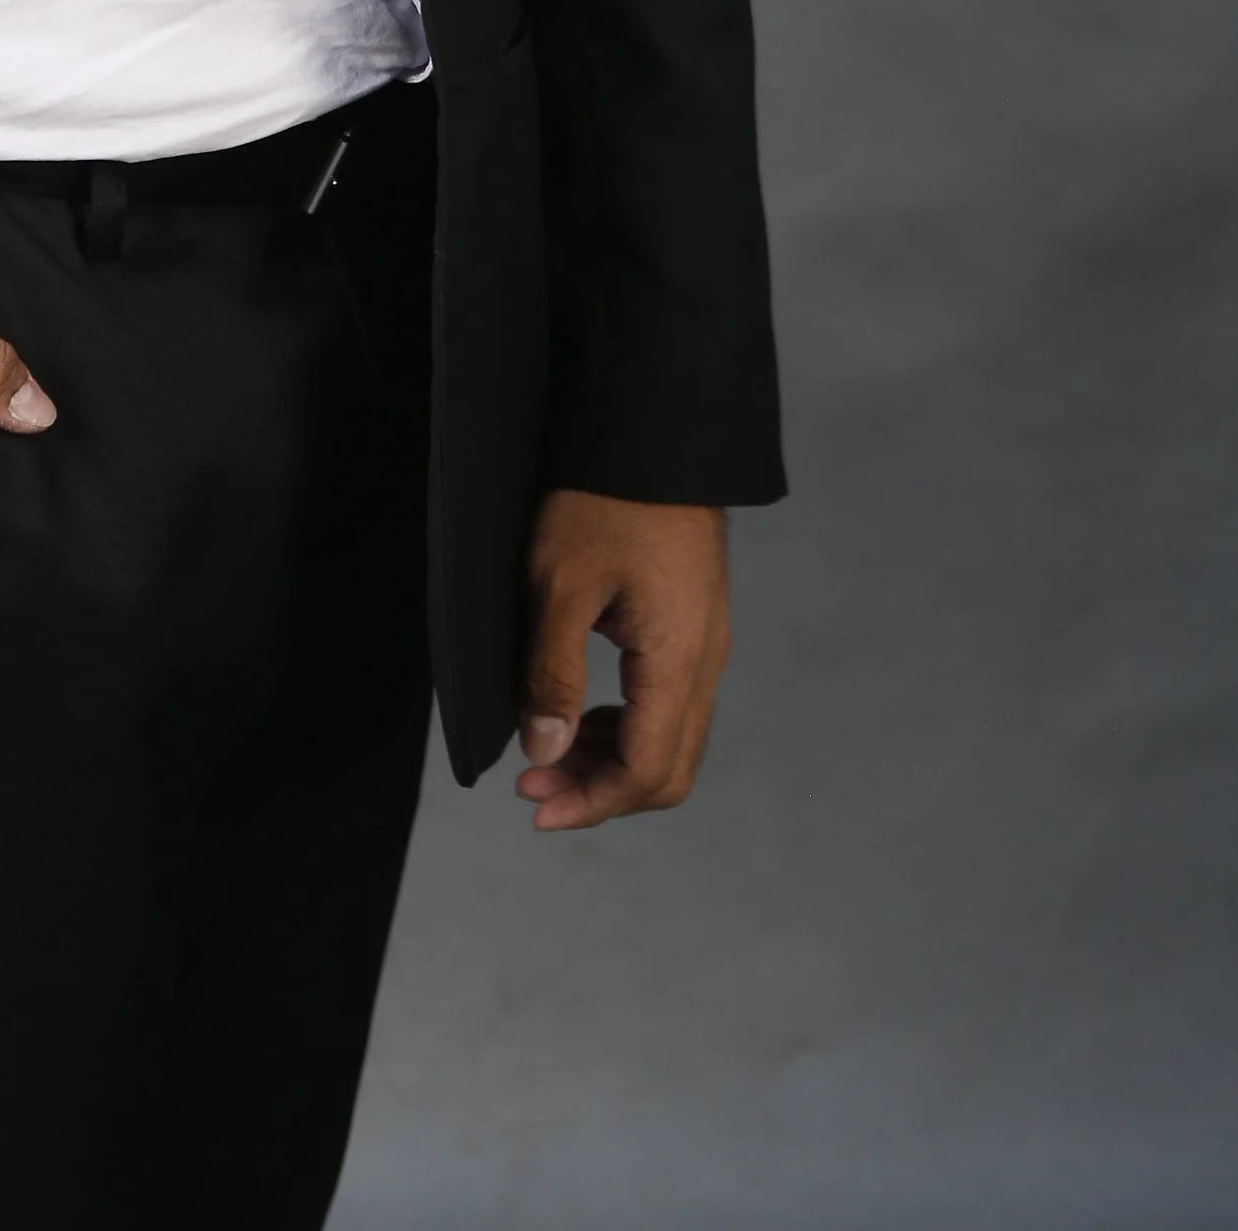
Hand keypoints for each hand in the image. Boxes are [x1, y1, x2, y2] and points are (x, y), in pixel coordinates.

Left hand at [514, 488, 730, 830]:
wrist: (650, 431)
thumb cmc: (601, 498)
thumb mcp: (559, 584)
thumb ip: (553, 675)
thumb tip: (546, 753)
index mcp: (679, 659)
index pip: (646, 771)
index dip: (591, 803)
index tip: (533, 806)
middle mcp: (706, 662)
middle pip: (667, 770)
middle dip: (599, 791)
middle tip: (531, 785)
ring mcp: (705, 644)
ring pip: (668, 739)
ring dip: (609, 760)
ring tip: (545, 752)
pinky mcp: (693, 624)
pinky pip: (667, 703)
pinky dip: (622, 724)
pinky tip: (577, 711)